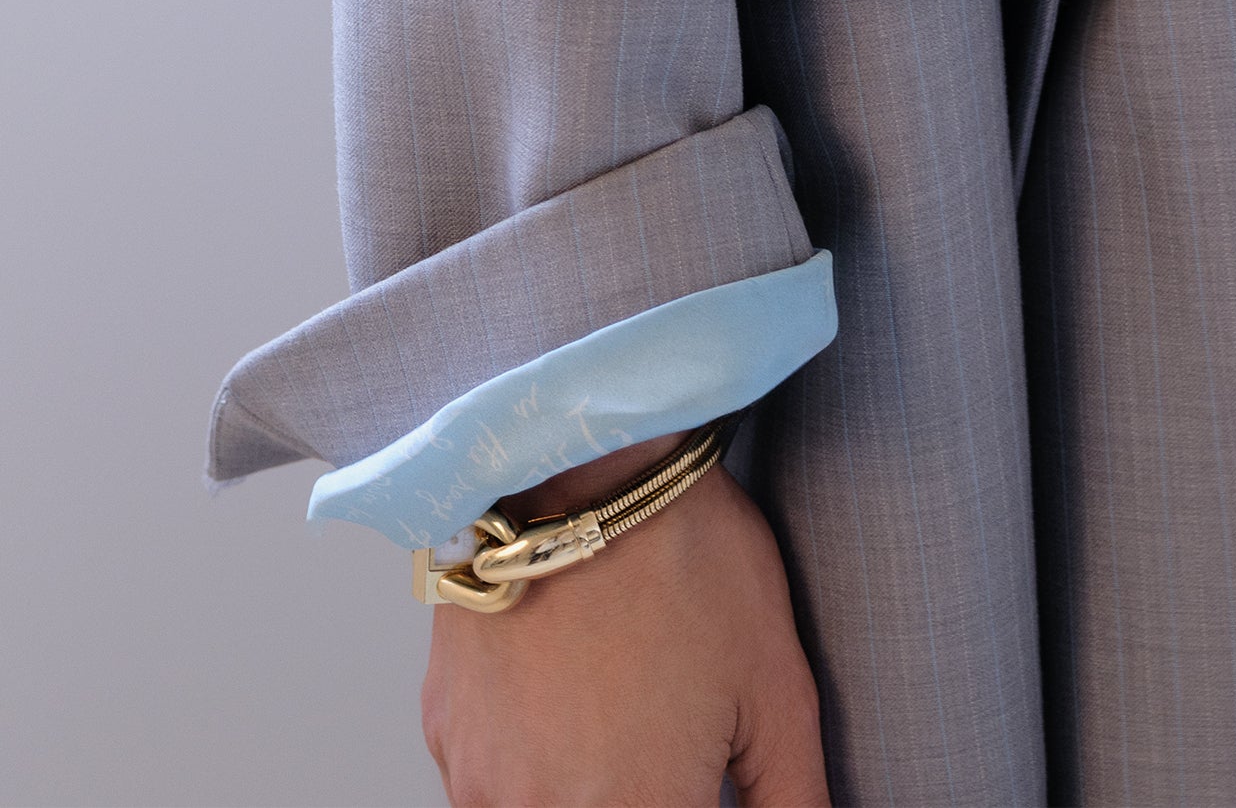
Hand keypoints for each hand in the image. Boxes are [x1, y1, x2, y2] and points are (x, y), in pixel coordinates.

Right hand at [420, 438, 830, 807]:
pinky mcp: (444, 738)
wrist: (581, 462)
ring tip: (620, 708)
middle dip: (645, 792)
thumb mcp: (775, 680)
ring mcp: (483, 781)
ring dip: (585, 785)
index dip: (699, 803)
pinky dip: (530, 762)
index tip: (705, 782)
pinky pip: (491, 783)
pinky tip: (565, 692)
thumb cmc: (686, 559)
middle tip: (666, 733)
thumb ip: (791, 793)